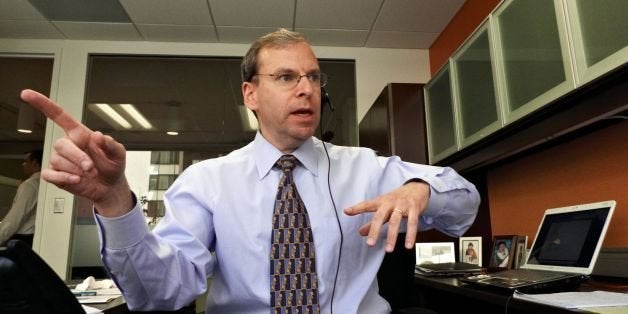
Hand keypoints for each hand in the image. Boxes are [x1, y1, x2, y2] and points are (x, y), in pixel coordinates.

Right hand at [20, 89, 131, 216]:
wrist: (110, 187)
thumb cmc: (112, 165)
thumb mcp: (118, 153)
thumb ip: (111, 144)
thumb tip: (98, 135)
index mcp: (80, 134)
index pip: (59, 116)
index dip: (43, 104)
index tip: (27, 94)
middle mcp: (68, 145)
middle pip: (60, 144)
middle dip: (77, 157)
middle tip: (92, 168)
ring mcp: (60, 160)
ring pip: (57, 160)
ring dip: (76, 169)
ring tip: (89, 174)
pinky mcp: (56, 175)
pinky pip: (49, 174)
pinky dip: (63, 177)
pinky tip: (76, 179)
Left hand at [344, 181, 429, 251]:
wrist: (418, 188)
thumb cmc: (398, 199)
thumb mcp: (384, 207)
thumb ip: (372, 221)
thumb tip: (360, 232)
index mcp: (381, 201)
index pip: (367, 204)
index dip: (357, 208)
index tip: (347, 211)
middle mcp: (390, 202)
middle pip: (380, 216)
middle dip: (374, 230)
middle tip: (370, 243)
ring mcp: (402, 205)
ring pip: (395, 221)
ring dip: (392, 236)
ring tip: (388, 250)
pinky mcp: (414, 209)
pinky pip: (412, 223)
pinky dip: (410, 235)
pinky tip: (408, 245)